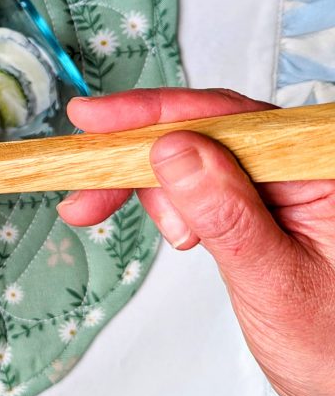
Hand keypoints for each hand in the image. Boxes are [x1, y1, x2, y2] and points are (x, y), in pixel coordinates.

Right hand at [56, 88, 334, 395]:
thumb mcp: (275, 281)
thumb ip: (227, 214)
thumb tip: (173, 151)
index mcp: (322, 168)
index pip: (229, 118)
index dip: (154, 113)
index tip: (94, 119)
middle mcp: (301, 165)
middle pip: (203, 131)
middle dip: (137, 156)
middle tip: (85, 184)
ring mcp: (279, 183)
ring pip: (192, 156)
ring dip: (149, 185)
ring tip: (142, 226)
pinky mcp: (257, 202)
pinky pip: (200, 184)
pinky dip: (167, 201)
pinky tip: (168, 227)